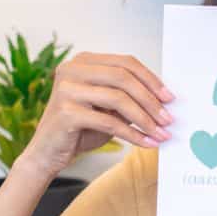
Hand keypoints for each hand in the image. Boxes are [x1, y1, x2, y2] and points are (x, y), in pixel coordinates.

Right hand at [17, 52, 173, 177]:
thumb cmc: (80, 129)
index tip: (170, 97)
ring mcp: (67, 89)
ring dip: (145, 118)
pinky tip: (146, 143)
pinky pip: (109, 122)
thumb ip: (128, 98)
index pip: (125, 62)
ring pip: (118, 99)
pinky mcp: (66, 112)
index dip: (151, 79)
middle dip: (150, 99)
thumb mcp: (107, 108)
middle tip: (168, 118)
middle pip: (123, 77)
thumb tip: (164, 100)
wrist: (46, 153)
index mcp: (83, 61)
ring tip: (161, 133)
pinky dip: (132, 134)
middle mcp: (72, 69)